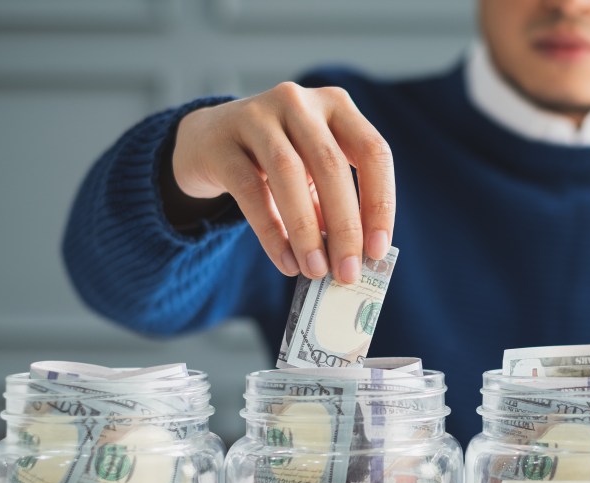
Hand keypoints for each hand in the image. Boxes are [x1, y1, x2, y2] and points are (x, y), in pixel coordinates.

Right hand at [170, 82, 394, 282]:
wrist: (209, 141)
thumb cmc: (276, 162)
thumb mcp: (313, 174)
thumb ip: (334, 207)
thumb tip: (357, 259)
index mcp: (337, 106)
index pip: (373, 152)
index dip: (380, 203)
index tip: (379, 251)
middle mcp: (300, 102)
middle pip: (331, 165)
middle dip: (345, 227)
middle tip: (349, 273)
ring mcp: (257, 115)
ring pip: (290, 174)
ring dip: (307, 231)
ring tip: (316, 270)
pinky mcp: (222, 142)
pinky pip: (250, 190)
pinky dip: (271, 231)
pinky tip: (286, 262)